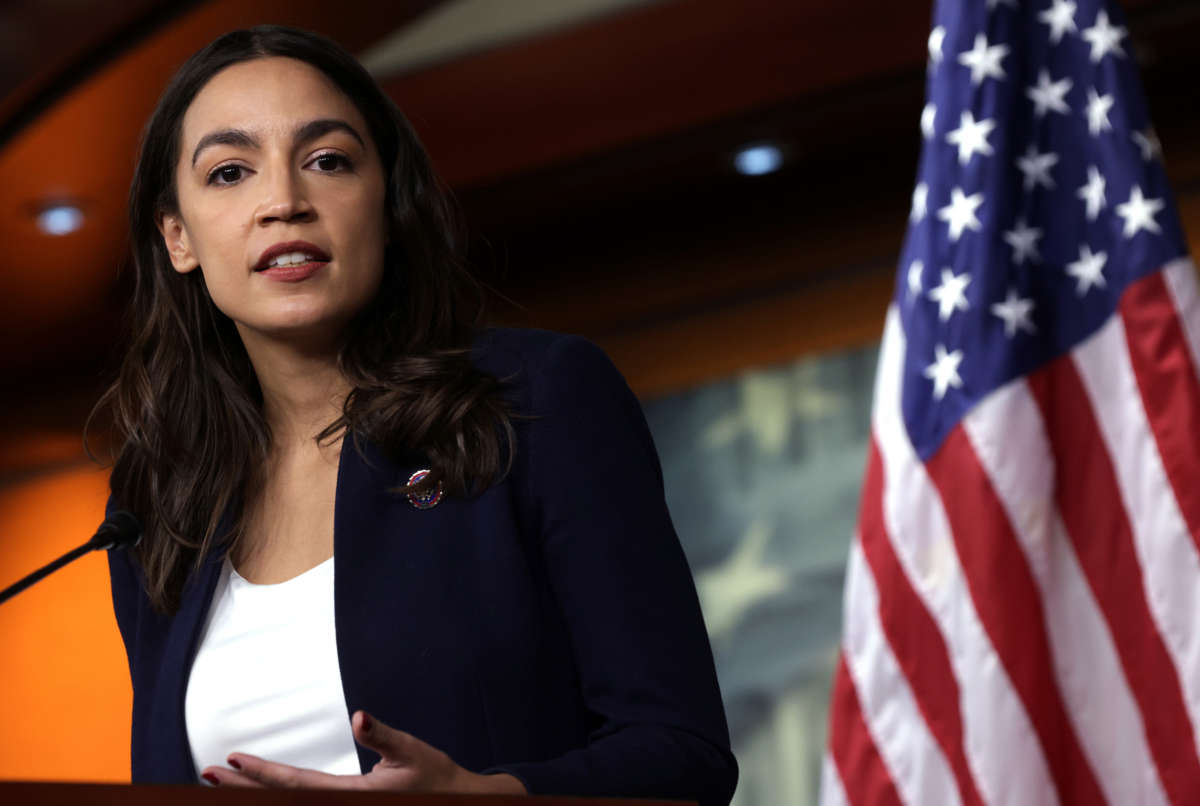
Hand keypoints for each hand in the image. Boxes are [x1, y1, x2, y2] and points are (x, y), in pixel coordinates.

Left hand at [201, 710, 526, 793]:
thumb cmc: (436, 777)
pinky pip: (306, 805)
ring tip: (222, 781)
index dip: (262, 773)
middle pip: (283, 801)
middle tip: (207, 774)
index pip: (298, 785)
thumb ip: (383, 736)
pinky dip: (277, 799)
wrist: (460, 803)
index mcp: (355, 796)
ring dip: (254, 794)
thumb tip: (359, 717)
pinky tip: (261, 792)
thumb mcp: (412, 750)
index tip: (231, 760)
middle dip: (243, 787)